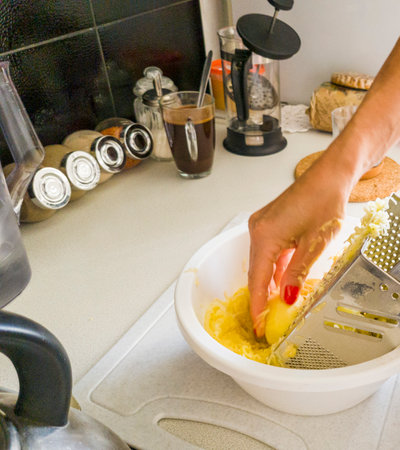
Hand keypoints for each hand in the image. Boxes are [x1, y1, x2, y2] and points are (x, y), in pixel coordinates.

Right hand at [248, 152, 352, 336]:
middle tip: (267, 319)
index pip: (257, 279)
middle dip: (262, 296)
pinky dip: (274, 267)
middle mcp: (257, 229)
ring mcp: (261, 225)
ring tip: (276, 304)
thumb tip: (286, 298)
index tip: (258, 324)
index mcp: (265, 235)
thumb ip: (297, 273)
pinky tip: (282, 279)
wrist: (328, 176)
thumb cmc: (324, 201)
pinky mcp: (268, 223)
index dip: (258, 304)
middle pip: (256, 271)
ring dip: (269, 281)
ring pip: (262, 262)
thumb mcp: (315, 244)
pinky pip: (267, 251)